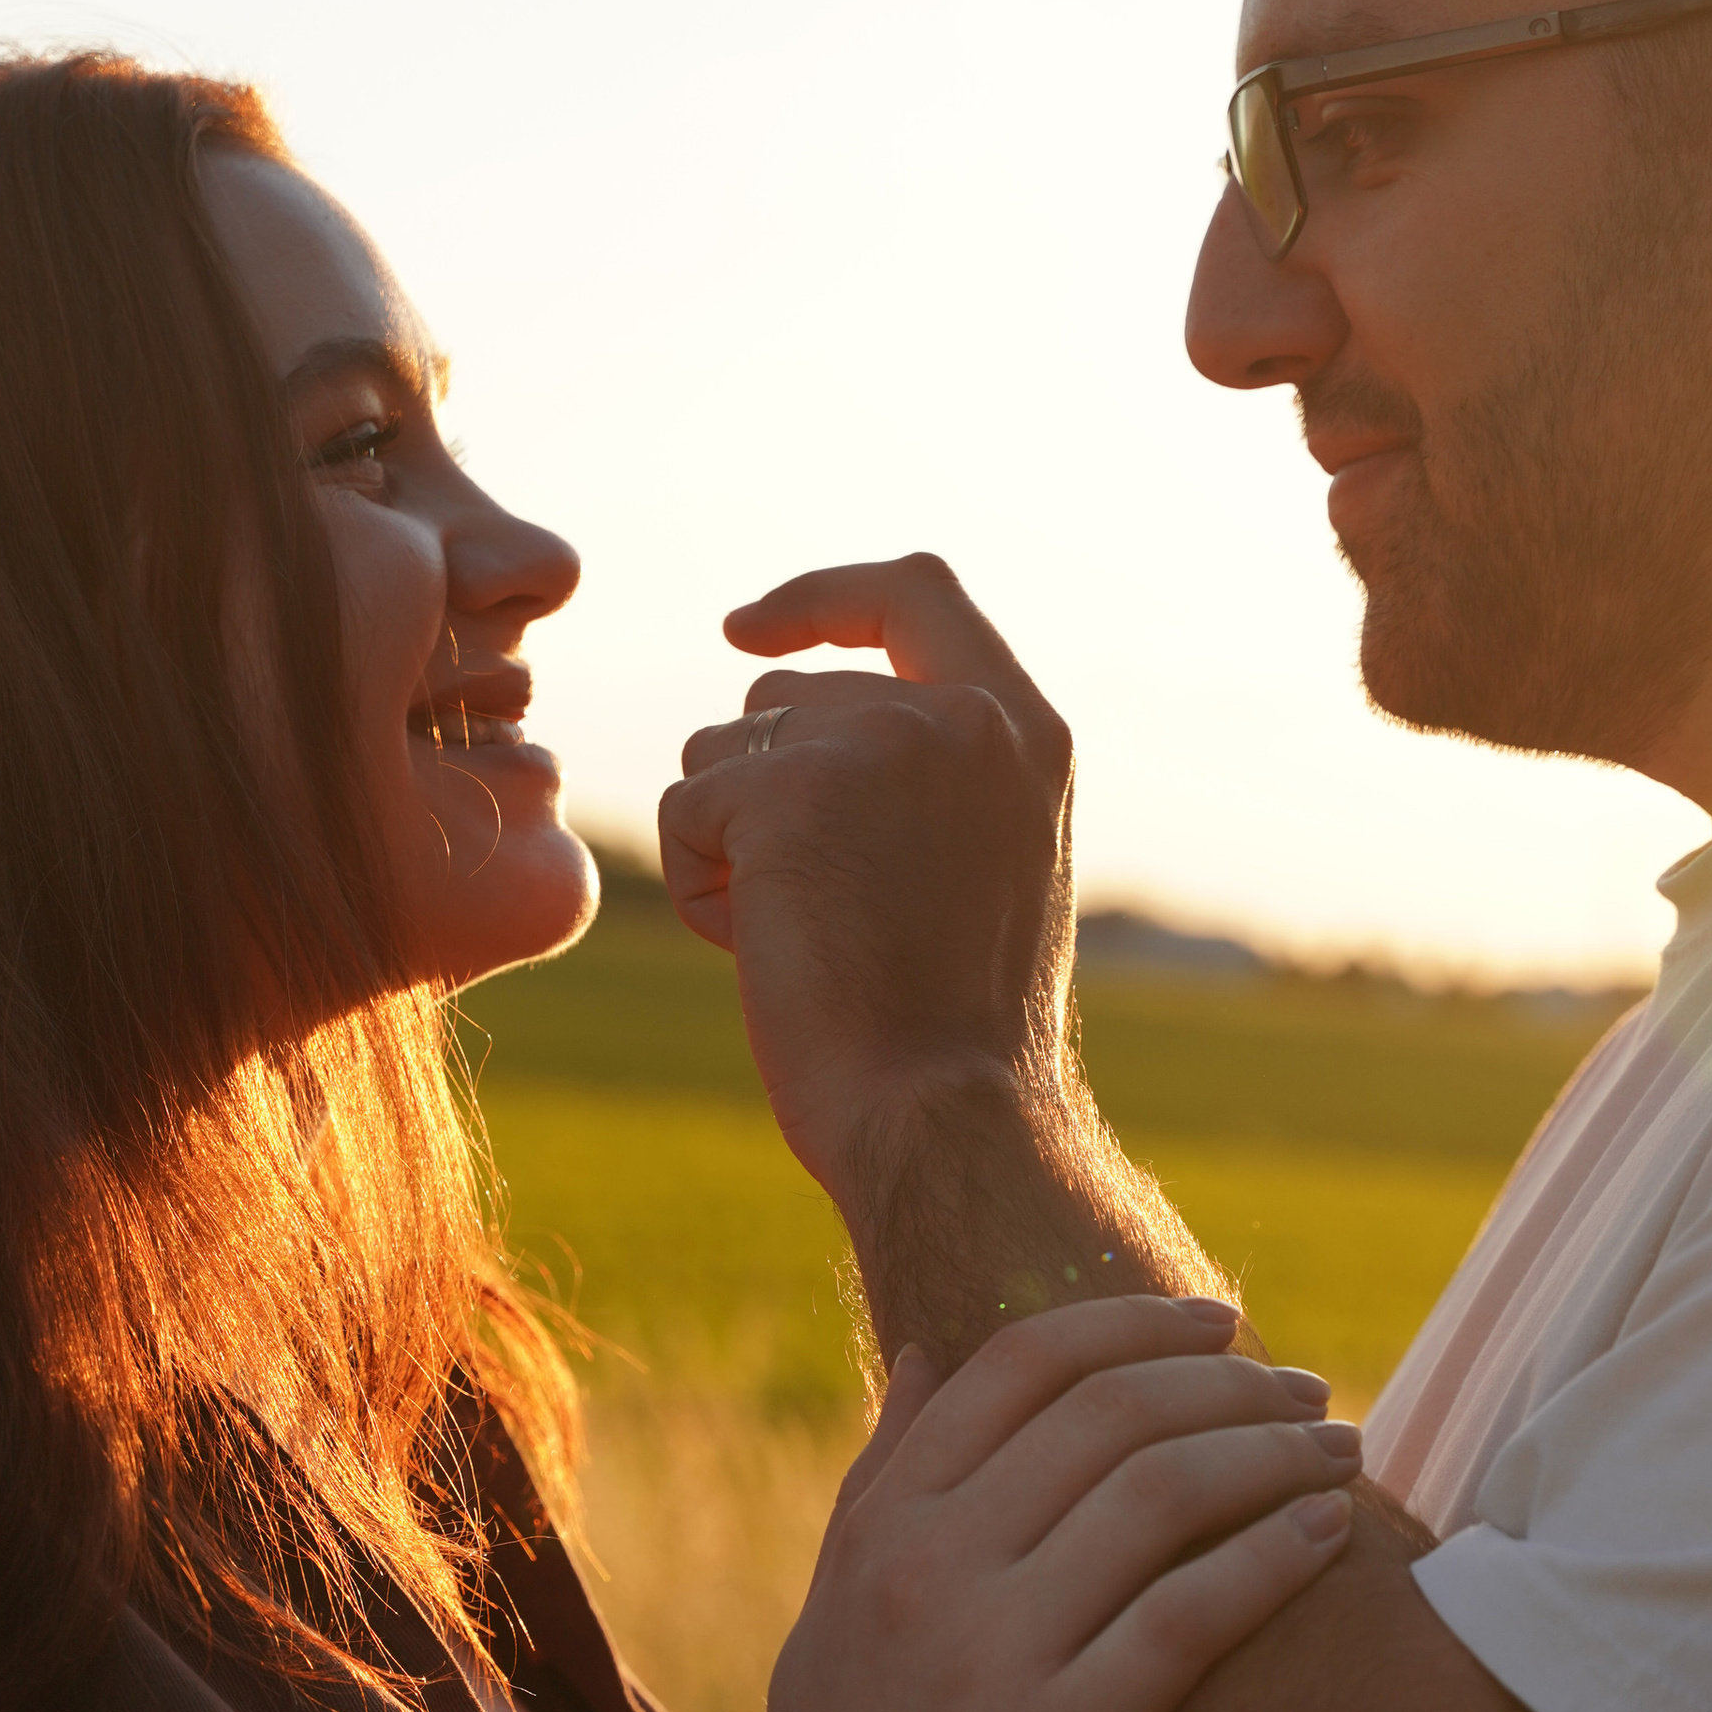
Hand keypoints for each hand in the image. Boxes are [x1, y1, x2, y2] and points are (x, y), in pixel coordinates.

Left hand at [658, 553, 1073, 1199]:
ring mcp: (877, 741)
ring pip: (720, 751)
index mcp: (1025, 733)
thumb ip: (929, 778)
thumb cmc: (952, 1037)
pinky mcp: (788, 788)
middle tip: (812, 917)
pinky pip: (685, 809)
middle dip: (759, 797)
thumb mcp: (986, 871)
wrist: (945, 1119)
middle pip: (784, 699)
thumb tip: (788, 724)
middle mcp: (960, 716)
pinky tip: (763, 953)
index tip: (746, 632)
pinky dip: (699, 888)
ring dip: (728, 847)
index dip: (822, 600)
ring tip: (801, 941)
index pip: (917, 593)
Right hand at [709, 1294, 1362, 1711]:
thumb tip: (926, 1356)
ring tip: (1338, 1447)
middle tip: (1305, 1385)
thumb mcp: (832, 1622)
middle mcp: (927, 1571)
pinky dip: (1271, 1557)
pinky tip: (1326, 1538)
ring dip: (1271, 1452)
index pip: (1015, 1366)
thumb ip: (878, 1487)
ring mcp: (992, 1654)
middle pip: (1107, 1414)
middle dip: (1227, 1380)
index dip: (1131, 1324)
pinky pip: (1189, 1612)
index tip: (1216, 1323)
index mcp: (880, 1532)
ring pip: (1160, 1493)